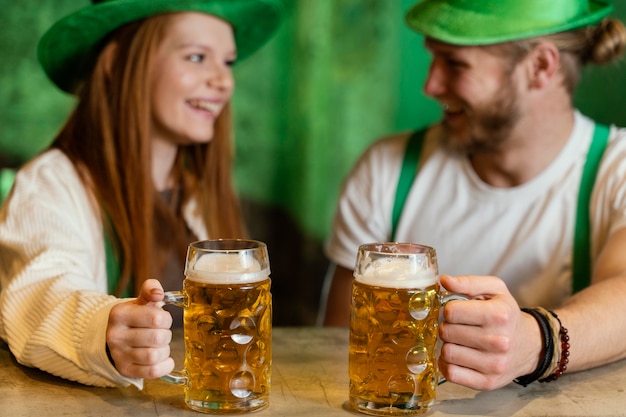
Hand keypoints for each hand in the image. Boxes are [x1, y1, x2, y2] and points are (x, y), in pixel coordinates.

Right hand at [106, 279, 173, 378]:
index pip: (156, 318)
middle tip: (161, 332)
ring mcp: (119, 355)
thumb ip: (151, 289)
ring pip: (155, 356)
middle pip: (158, 338)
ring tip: (160, 345)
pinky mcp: (125, 370)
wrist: (116, 336)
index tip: (162, 319)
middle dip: (166, 334)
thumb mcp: (141, 300)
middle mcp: (115, 335)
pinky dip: (164, 366)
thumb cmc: (135, 317)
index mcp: (119, 314)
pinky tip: (163, 359)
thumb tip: (158, 293)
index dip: (166, 319)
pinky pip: (152, 372)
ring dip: (165, 350)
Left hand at [438, 275, 541, 389]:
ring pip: (447, 353)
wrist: (530, 345)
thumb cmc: (506, 314)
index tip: (457, 311)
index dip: (449, 309)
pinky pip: (451, 374)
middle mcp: (498, 341)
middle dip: (447, 327)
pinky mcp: (487, 382)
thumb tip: (444, 280)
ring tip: (460, 341)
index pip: (451, 311)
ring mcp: (494, 364)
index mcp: (499, 314)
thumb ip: (468, 282)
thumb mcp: (494, 290)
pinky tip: (458, 356)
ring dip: (448, 345)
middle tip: (458, 327)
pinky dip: (448, 365)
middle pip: (446, 332)